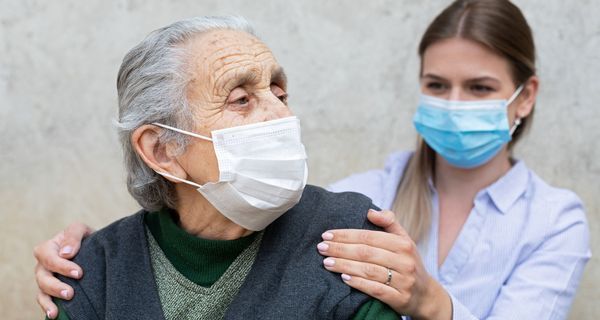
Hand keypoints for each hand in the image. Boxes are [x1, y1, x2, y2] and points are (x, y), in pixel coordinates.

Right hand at [33, 222, 93, 318]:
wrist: (93, 250)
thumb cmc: (85, 238)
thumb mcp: (81, 230)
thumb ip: (73, 235)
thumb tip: (66, 253)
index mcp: (49, 248)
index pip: (48, 257)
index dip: (62, 266)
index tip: (79, 273)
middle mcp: (43, 264)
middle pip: (43, 276)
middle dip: (56, 285)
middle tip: (71, 293)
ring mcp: (45, 278)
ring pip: (42, 289)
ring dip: (52, 297)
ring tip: (66, 301)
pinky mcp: (50, 290)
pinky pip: (44, 299)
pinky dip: (47, 307)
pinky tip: (54, 315)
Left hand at [317, 209, 451, 319]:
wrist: (426, 295)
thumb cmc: (408, 262)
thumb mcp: (404, 240)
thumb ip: (389, 222)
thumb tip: (370, 211)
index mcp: (403, 244)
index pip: (369, 236)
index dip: (346, 235)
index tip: (327, 234)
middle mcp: (404, 261)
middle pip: (366, 253)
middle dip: (340, 249)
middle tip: (321, 248)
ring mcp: (403, 281)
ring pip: (368, 271)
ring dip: (344, 266)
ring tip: (327, 262)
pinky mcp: (400, 298)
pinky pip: (376, 290)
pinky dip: (358, 284)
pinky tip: (344, 279)